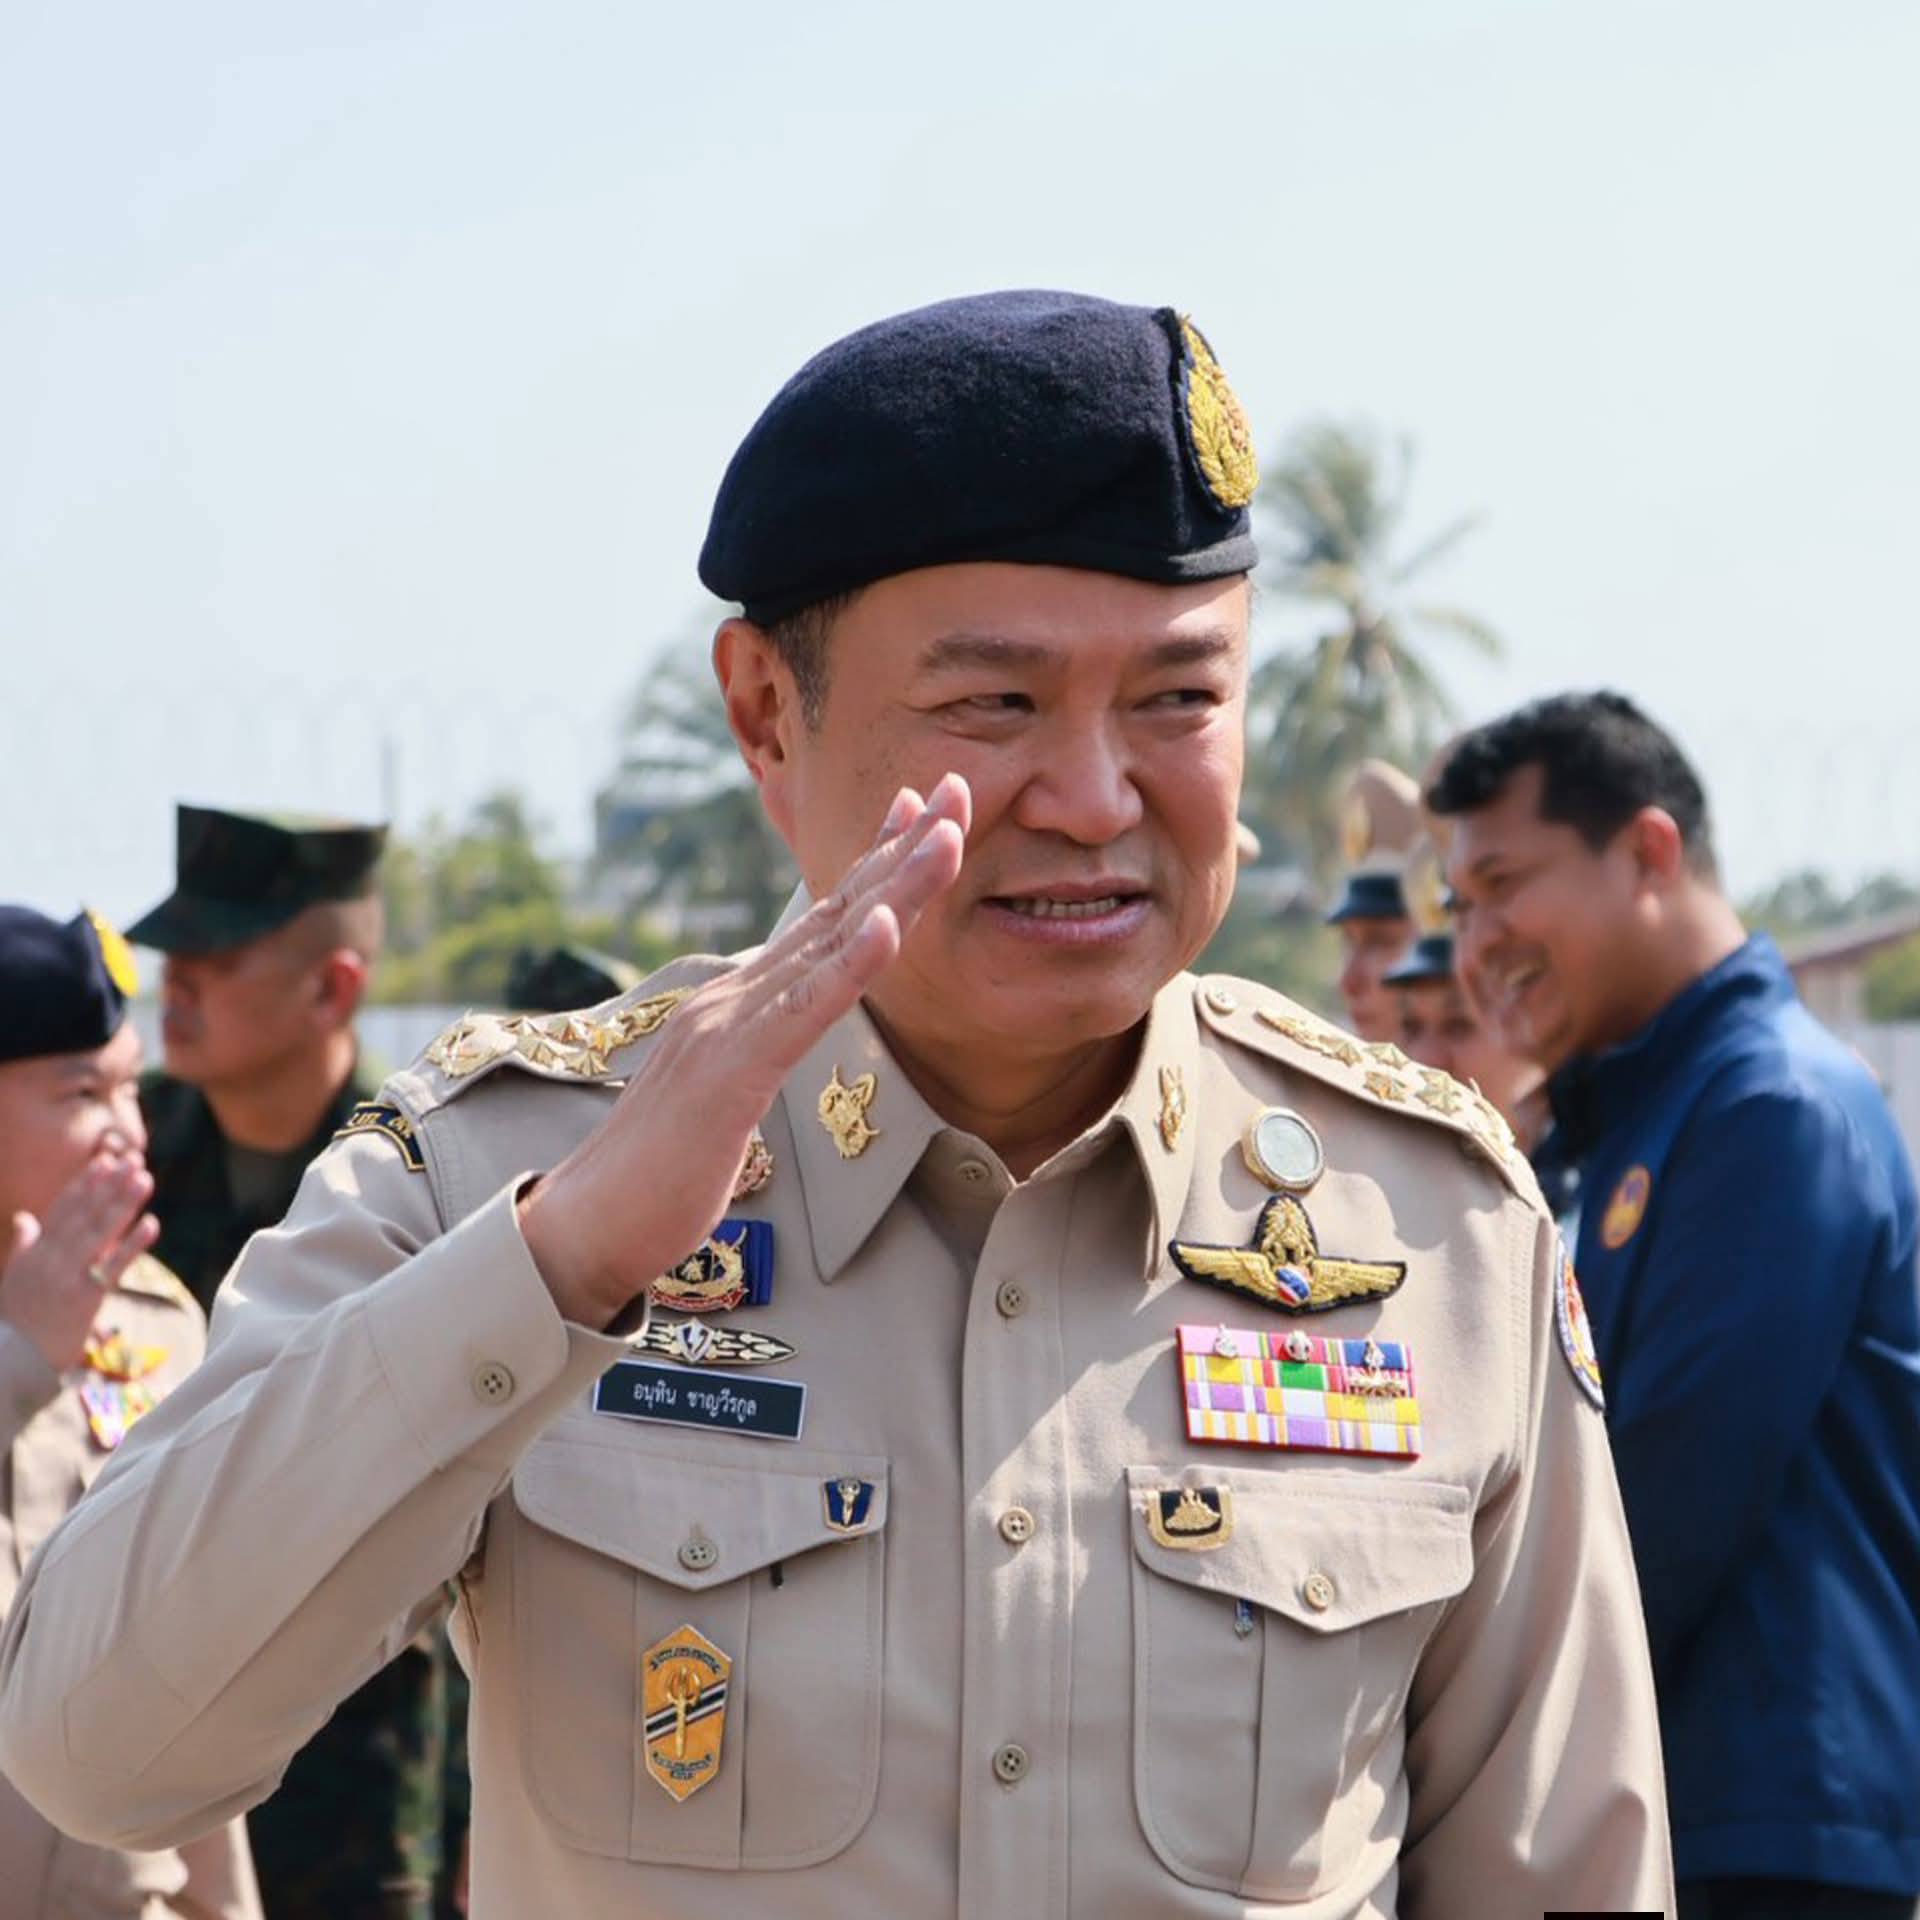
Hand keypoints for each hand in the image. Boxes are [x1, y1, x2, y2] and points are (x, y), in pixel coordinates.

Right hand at [0, 1143, 157, 1375]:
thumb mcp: (14, 1277)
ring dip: (124, 1204)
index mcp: (34, 1252)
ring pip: (99, 1233)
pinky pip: (112, 1267)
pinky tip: (152, 1223)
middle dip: (110, 1185)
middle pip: (84, 1214)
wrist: (10, 1362)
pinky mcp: (84, 1299)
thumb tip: (26, 1217)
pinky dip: (133, 1244)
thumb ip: (24, 1245)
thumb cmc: (15, 1321)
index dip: (85, 1183)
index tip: (105, 1159)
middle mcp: (49, 1259)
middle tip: (134, 1158)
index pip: (62, 1209)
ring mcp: (66, 1278)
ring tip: (145, 1178)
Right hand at [521, 773, 970, 1326]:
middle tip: (961, 788)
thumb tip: (793, 1017)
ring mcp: (729, 1025)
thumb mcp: (728, 1091)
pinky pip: (802, 1011)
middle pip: (837, 910)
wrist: (588, 1224)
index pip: (823, 920)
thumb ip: (760, 1044)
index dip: (877, 861)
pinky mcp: (730, 1072)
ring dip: (894, 886)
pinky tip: (889, 927)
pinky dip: (851, 967)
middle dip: (904, 847)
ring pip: (829, 945)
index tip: (927, 810)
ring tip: (947, 835)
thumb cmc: (662, 1170)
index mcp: (740, 1000)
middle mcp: (735, 994)